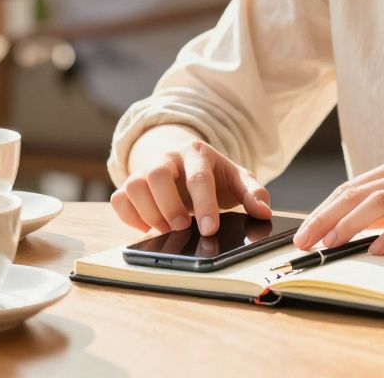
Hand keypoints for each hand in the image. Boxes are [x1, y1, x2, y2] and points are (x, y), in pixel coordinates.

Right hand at [111, 133, 271, 235]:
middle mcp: (168, 158)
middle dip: (169, 206)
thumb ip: (254, 193)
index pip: (198, 177)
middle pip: (157, 174)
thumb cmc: (215, 176)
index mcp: (197, 154)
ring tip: (167, 228)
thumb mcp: (238, 180)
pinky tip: (148, 227)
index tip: (209, 230)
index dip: (203, 205)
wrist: (188, 164)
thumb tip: (263, 212)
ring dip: (148, 213)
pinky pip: (119, 198)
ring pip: (134, 184)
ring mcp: (146, 169)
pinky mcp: (131, 184)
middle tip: (183, 228)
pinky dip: (129, 217)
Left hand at [292, 157, 383, 254]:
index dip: (323, 210)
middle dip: (325, 218)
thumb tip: (351, 226)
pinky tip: (375, 251)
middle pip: (357, 194)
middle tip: (304, 241)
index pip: (350, 188)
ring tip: (330, 244)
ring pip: (379, 204)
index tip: (303, 232)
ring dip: (349, 225)